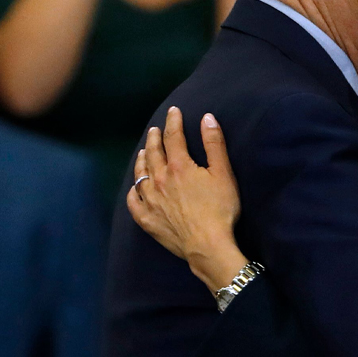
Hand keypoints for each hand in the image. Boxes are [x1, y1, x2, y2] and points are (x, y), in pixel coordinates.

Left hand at [128, 106, 247, 289]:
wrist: (207, 245)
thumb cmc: (220, 209)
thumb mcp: (223, 173)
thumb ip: (214, 144)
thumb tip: (207, 118)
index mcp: (179, 167)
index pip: (174, 137)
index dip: (174, 122)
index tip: (174, 111)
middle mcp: (160, 180)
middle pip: (154, 153)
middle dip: (155, 139)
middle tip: (155, 130)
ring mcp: (150, 200)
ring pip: (140, 175)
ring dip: (142, 160)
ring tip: (143, 152)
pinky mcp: (147, 219)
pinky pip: (134, 202)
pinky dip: (133, 192)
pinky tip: (135, 188)